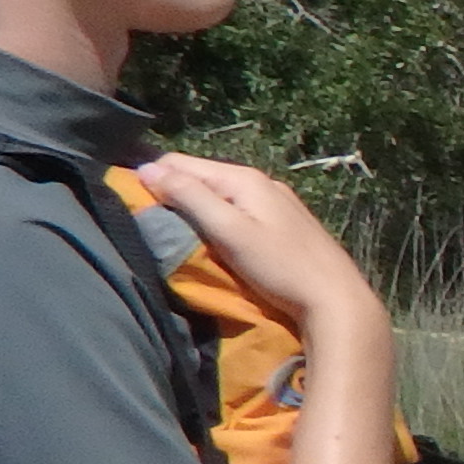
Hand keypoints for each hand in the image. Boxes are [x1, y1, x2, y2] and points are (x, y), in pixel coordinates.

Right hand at [138, 157, 381, 331]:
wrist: (337, 300)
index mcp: (244, 178)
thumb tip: (147, 169)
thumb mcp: (230, 231)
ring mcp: (275, 202)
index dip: (150, 176)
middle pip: (200, 177)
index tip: (125, 197)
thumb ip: (190, 198)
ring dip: (192, 205)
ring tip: (169, 225)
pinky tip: (208, 234)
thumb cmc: (282, 267)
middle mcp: (261, 182)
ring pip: (218, 194)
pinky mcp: (282, 224)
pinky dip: (216, 217)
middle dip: (171, 190)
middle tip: (142, 213)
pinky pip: (236, 210)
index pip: (180, 163)